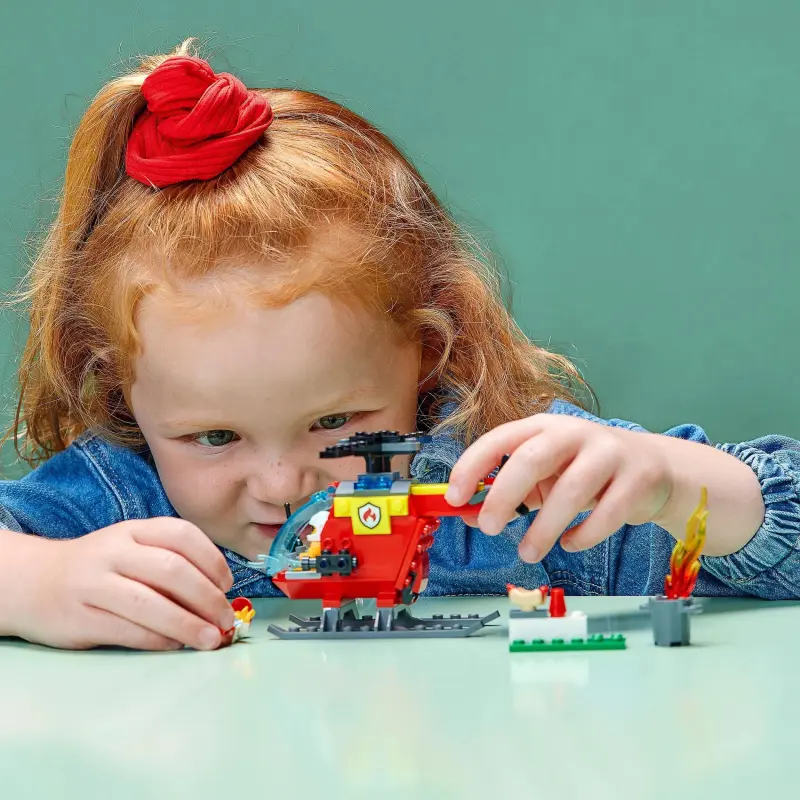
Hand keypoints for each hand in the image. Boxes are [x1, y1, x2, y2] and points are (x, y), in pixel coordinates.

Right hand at [18, 518, 234, 649]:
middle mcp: (113, 551)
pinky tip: (176, 645)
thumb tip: (219, 594)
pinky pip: (129, 631)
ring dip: (188, 625)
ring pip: (151, 604)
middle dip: (207, 598)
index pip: (182, 534)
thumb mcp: (131, 548)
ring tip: (212, 639)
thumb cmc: (98, 567)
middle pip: (172, 570)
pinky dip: (160, 640)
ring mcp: (94, 584)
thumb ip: (170, 561)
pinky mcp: (81, 618)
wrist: (30, 582)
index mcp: (133, 530)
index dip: (212, 560)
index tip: (228, 585)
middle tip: (226, 618)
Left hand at [444, 414, 672, 561]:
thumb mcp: (546, 475)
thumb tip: (468, 514)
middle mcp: (575, 433)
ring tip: (528, 552)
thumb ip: (510, 492)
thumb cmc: (588, 470)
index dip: (472, 466)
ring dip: (544, 528)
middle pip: (532, 458)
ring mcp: (609, 454)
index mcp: (544, 427)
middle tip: (488, 526)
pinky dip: (583, 536)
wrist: (656, 469)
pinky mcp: (636, 481)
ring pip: (570, 491)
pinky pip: (605, 515)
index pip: (500, 439)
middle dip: (504, 494)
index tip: (454, 496)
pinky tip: (570, 545)